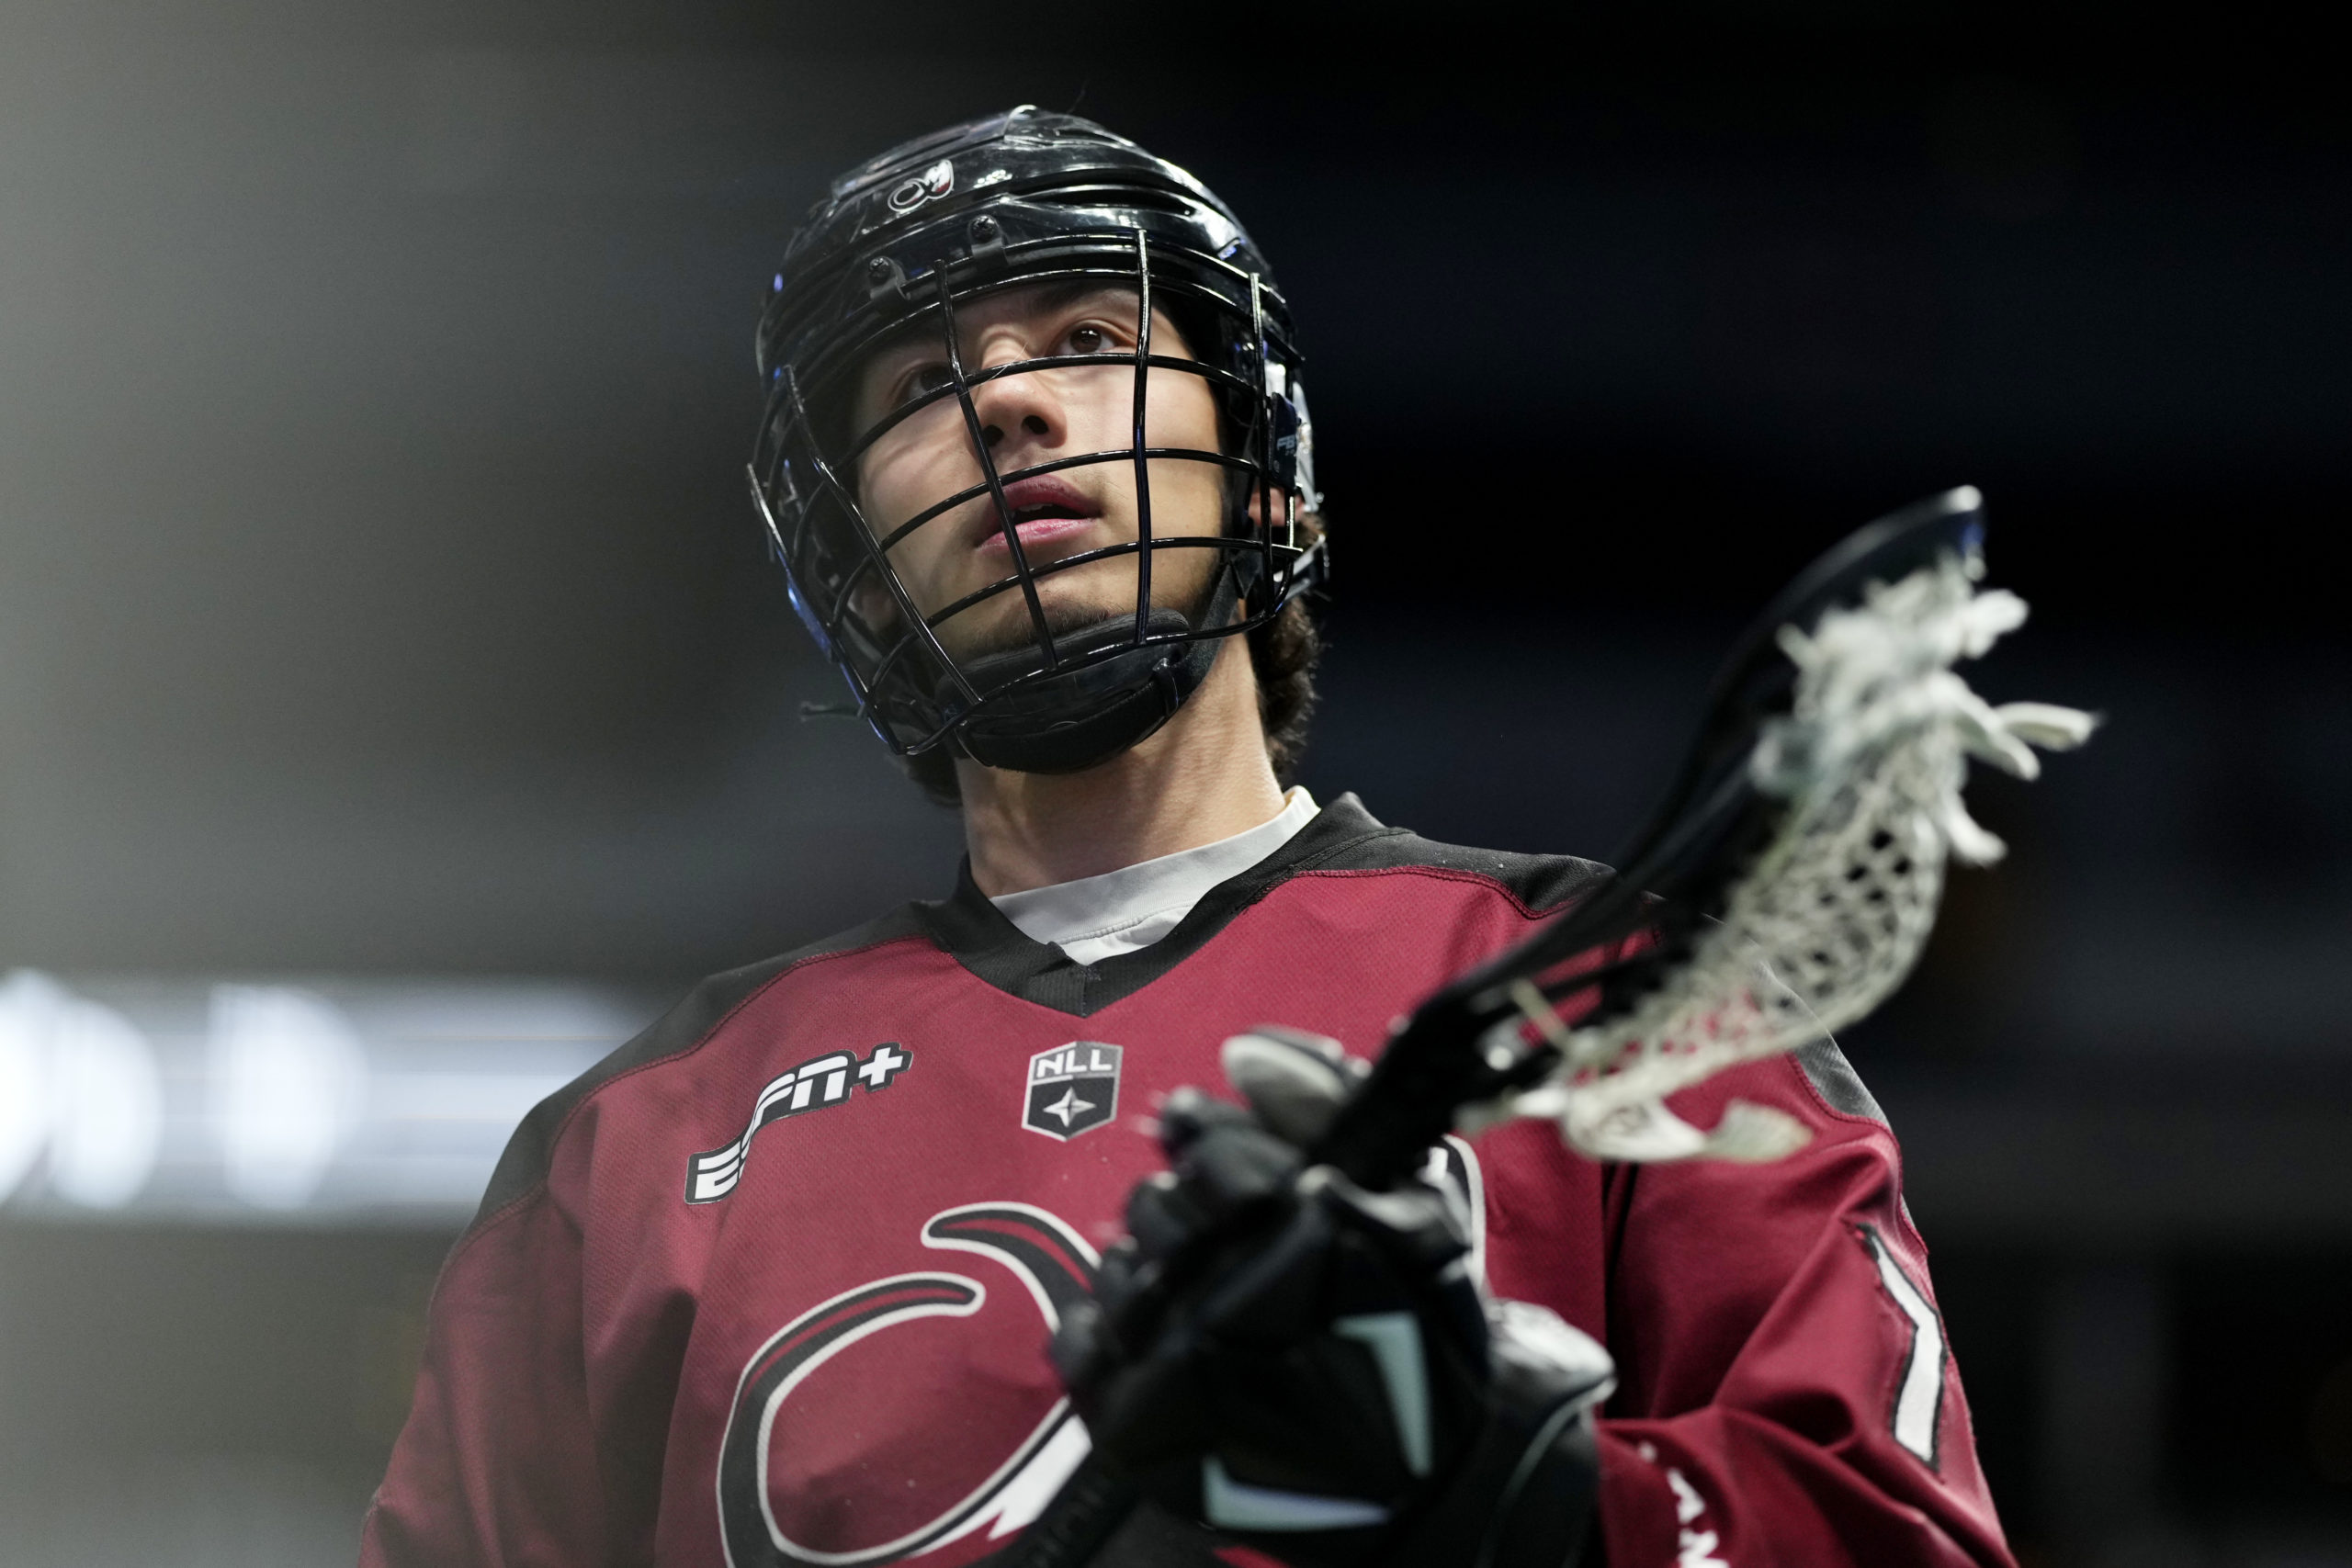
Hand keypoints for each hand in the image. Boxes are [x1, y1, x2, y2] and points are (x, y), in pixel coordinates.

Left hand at [1052, 1027, 1612, 1567]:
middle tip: (1220, 1237)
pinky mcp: (1138, 1426)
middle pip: (1154, 1204)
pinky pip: (1078, 1339)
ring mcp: (1179, 1366)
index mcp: (1306, 1230)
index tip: (1211, 1147)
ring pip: (1118, 1268)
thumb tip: (1240, 1051)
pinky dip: (1107, 1331)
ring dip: (1152, 1270)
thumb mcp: (1410, 1194)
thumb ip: (1327, 1102)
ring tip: (1201, 1297)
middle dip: (1184, 1208)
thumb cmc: (1415, 1318)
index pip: (1208, 1147)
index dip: (1207, 1138)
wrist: (1419, 1474)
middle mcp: (1235, 1295)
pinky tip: (1160, 1339)